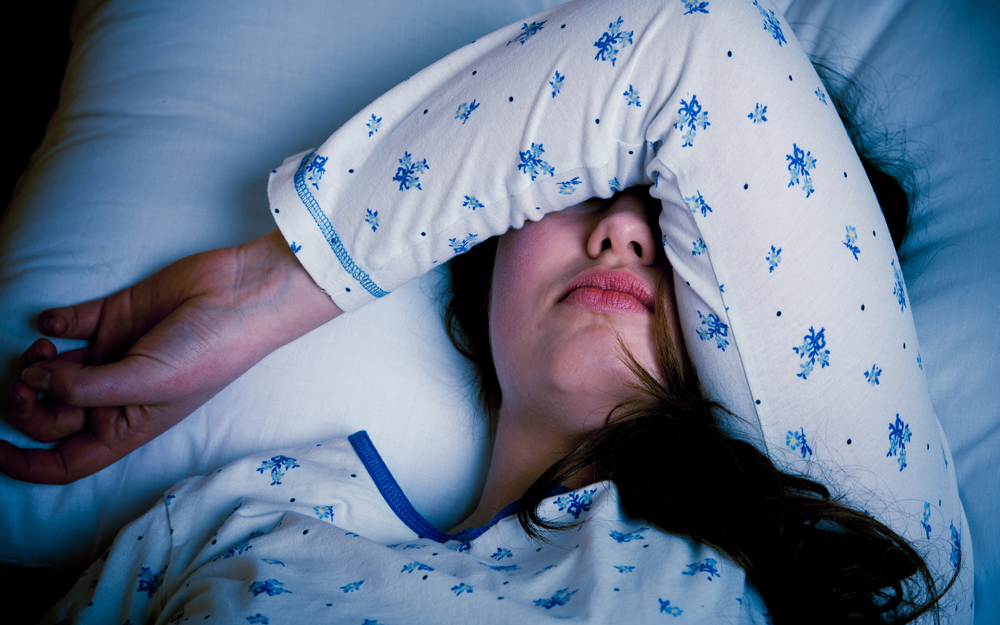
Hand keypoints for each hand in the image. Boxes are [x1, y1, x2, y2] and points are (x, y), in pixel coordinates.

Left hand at [2, 228, 340, 483]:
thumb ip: (85, 389)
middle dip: (27, 400)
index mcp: (127, 425)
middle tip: (28, 375)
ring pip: (51, 369)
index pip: (68, 460)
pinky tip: (52, 322)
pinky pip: (68, 323)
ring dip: (35, 360)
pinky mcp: (113, 316)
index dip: (27, 463)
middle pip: (50, 414)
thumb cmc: (210, 353)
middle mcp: (116, 394)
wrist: (240, 296)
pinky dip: (50, 322)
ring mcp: (113, 354)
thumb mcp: (147, 384)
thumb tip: (35, 379)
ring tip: (46, 346)